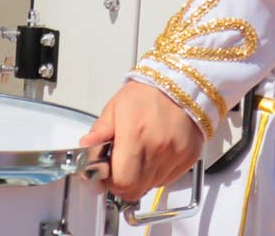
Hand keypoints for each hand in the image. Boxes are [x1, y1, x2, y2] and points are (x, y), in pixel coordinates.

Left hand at [79, 80, 203, 204]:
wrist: (179, 84)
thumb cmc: (146, 93)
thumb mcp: (115, 107)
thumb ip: (99, 131)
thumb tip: (85, 146)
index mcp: (135, 135)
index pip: (121, 182)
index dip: (111, 181)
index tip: (108, 172)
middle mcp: (157, 148)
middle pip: (136, 190)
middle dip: (124, 183)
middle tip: (122, 166)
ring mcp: (175, 154)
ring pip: (151, 186)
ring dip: (142, 177)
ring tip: (141, 154)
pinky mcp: (188, 157)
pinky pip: (168, 179)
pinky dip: (159, 172)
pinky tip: (156, 154)